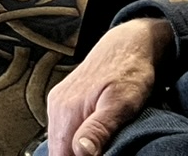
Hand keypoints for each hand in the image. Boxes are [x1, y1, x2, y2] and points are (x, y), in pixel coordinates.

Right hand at [47, 17, 172, 155]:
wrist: (128, 44)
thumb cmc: (130, 70)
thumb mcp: (121, 104)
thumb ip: (99, 128)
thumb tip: (81, 152)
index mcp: (67, 109)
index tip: (99, 154)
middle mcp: (57, 106)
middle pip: (59, 150)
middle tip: (103, 149)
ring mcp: (59, 102)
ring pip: (59, 141)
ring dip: (75, 150)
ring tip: (97, 146)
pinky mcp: (64, 100)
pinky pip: (62, 129)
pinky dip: (74, 138)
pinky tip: (90, 138)